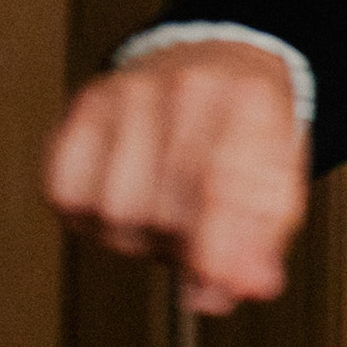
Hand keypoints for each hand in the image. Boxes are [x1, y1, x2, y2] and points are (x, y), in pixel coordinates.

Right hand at [43, 41, 313, 315]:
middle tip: (199, 238)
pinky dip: (90, 215)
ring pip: (114, 211)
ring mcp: (126, 92)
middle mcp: (184, 87)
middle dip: (182, 247)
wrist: (215, 58)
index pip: (222, 186)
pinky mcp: (84, 107)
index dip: (216, 251)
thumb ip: (264, 241)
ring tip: (164, 213)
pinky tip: (123, 196)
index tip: (214, 288)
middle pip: (164, 210)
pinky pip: (67, 194)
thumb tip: (246, 288)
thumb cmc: (248, 125)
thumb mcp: (279, 180)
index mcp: (250, 99)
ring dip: (138, 236)